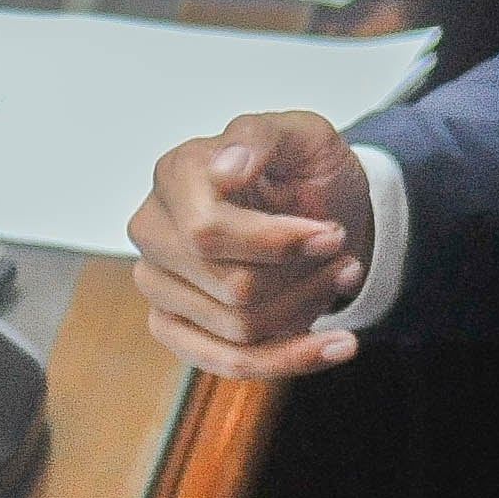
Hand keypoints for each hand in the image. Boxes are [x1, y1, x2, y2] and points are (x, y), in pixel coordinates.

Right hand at [128, 109, 374, 378]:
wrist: (320, 208)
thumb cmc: (305, 169)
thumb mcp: (302, 134)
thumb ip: (261, 137)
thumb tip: (226, 167)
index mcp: (176, 175)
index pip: (208, 233)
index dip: (277, 242)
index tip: (333, 234)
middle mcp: (154, 231)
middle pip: (232, 287)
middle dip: (303, 276)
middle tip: (344, 255)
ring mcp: (159, 284)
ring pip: (240, 328)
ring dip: (307, 307)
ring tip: (342, 276)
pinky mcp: (176, 329)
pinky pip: (230, 363)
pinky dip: (294, 358)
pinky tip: (338, 343)